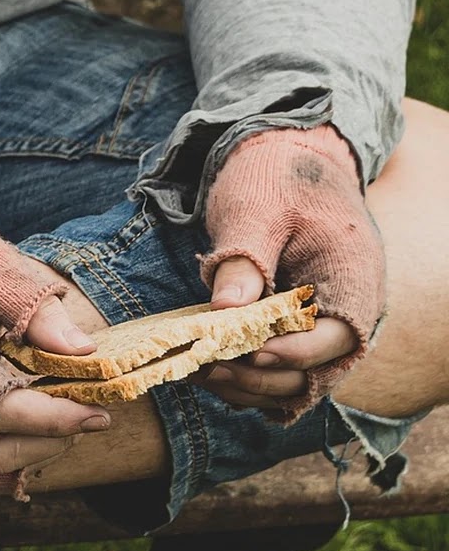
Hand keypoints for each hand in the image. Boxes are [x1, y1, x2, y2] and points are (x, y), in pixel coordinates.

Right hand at [0, 165, 107, 492]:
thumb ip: (35, 310)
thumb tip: (83, 352)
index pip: (3, 413)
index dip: (56, 421)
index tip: (99, 412)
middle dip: (46, 445)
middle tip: (85, 416)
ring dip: (25, 454)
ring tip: (62, 422)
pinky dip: (0, 450)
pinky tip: (29, 422)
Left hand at [192, 125, 384, 416]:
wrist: (282, 163)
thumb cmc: (275, 180)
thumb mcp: (257, 211)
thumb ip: (244, 260)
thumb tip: (227, 311)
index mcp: (353, 278)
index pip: (334, 337)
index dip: (291, 353)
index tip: (245, 352)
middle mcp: (346, 312)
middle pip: (313, 373)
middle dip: (258, 377)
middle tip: (205, 367)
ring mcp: (320, 327)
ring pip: (292, 381)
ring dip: (247, 386)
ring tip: (197, 374)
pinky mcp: (293, 332)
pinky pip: (276, 371)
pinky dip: (245, 379)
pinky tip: (205, 372)